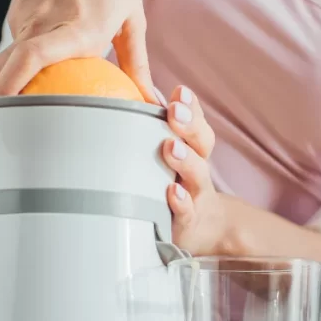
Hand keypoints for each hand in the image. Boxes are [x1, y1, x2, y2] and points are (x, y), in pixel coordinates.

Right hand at [0, 0, 155, 101]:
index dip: (12, 90)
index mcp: (76, 30)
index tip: (11, 116)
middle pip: (5, 69)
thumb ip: (137, 63)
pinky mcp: (17, 12)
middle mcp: (43, 25)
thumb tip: (149, 99)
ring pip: (8, 60)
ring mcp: (25, 18)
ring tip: (16, 111)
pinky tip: (35, 75)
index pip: (30, 62)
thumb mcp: (131, 17)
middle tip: (4, 126)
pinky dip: (21, 63)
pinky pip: (16, 45)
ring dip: (8, 84)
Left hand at [161, 86, 227, 254]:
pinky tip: (172, 192)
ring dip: (185, 159)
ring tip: (171, 147)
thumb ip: (146, 132)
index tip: (179, 92)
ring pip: (198, 174)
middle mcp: (197, 167)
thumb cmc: (172, 184)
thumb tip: (117, 97)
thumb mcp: (164, 158)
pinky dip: (181, 201)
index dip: (191, 107)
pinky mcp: (188, 221)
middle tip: (175, 110)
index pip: (196, 122)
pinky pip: (187, 211)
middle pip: (203, 143)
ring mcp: (196, 194)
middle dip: (189, 125)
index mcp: (191, 148)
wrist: (201, 229)